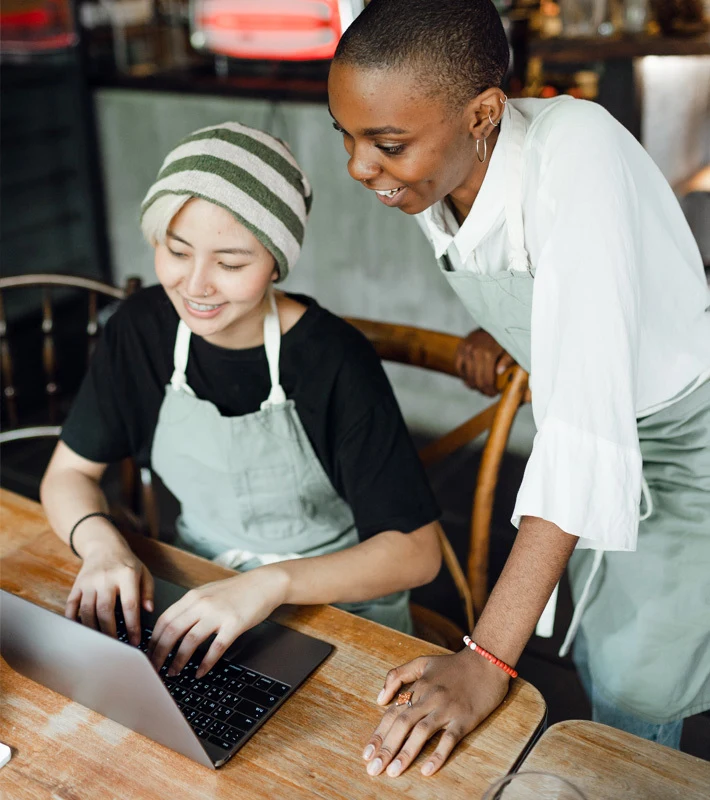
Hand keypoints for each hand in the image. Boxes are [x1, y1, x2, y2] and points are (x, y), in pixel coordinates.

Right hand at [65, 537, 153, 646]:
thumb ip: (148, 592)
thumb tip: (149, 611)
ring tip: (102, 643)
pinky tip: (82, 632)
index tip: (135, 641)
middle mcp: (106, 578)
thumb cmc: (127, 564)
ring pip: (88, 610)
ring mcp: (89, 582)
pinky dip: (75, 621)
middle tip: (117, 647)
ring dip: (94, 630)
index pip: (130, 604)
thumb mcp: (143, 573)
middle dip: (111, 632)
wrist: (104, 546)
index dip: (133, 625)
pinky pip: (72, 606)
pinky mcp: (77, 585)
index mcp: (126, 575)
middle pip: (106, 610)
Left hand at [147, 567, 288, 678]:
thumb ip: (190, 607)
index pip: (164, 620)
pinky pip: (216, 647)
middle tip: (154, 668)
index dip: (153, 640)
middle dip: (159, 653)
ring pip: (190, 641)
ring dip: (178, 660)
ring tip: (173, 672)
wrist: (264, 583)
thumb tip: (171, 628)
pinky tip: (200, 672)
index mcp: (192, 597)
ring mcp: (218, 614)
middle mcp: (202, 604)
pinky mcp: (234, 624)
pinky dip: (206, 663)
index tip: (148, 654)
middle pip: (172, 631)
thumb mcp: (208, 592)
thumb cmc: (237, 590)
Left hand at [362, 648, 509, 776]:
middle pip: (402, 724)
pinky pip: (450, 739)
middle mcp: (429, 698)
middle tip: (373, 769)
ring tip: (393, 772)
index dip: (378, 734)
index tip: (366, 754)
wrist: (486, 661)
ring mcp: (447, 709)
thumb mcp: (423, 662)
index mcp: (418, 687)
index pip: (392, 713)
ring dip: (406, 753)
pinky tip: (427, 769)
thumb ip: (398, 675)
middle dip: (386, 748)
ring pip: (422, 732)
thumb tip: (380, 699)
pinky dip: (438, 754)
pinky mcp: (465, 719)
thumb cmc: (453, 665)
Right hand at [455, 329, 514, 395]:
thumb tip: (499, 372)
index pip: (486, 380)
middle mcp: (475, 351)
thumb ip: (508, 361)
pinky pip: (458, 366)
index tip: (493, 394)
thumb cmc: (506, 338)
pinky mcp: (461, 347)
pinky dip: (463, 375)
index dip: (489, 390)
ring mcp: (466, 349)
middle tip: (487, 393)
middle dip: (482, 390)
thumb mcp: (512, 349)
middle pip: (476, 380)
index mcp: (489, 353)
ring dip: (472, 385)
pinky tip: (470, 379)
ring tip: (479, 387)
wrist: (495, 322)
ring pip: (466, 375)